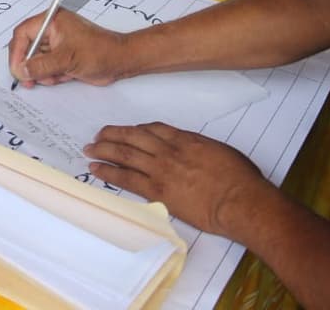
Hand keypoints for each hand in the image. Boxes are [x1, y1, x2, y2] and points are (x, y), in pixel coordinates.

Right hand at [7, 10, 128, 87]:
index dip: (17, 52)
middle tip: (28, 80)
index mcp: (51, 21)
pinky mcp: (62, 57)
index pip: (23, 33)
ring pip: (36, 61)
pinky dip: (51, 75)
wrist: (120, 61)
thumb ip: (41, 65)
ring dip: (42, 73)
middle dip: (29, 66)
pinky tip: (64, 76)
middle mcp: (52, 30)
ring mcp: (57, 44)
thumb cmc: (100, 51)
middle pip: (27, 48)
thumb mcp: (66, 59)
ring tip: (54, 77)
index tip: (17, 69)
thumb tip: (21, 70)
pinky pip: (47, 67)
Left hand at [83, 122, 270, 235]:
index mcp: (186, 140)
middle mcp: (170, 151)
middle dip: (113, 135)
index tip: (128, 131)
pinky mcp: (158, 190)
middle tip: (99, 135)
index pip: (154, 129)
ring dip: (104, 150)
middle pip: (134, 137)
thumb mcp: (221, 152)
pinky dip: (109, 171)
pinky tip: (96, 168)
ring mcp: (162, 169)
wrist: (240, 200)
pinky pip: (126, 178)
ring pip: (125, 154)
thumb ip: (201, 150)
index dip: (137, 129)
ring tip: (90, 148)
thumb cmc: (240, 179)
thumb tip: (195, 153)